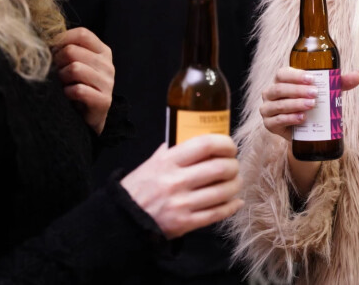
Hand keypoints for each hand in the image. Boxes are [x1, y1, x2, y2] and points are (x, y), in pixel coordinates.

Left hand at [52, 27, 113, 134]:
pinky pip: (78, 90)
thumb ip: (67, 49)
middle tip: (56, 73)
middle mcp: (108, 65)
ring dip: (61, 78)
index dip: (62, 39)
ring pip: (75, 69)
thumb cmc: (77, 86)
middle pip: (73, 51)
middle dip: (57, 62)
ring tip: (62, 85)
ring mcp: (108, 83)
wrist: (88, 117)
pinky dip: (67, 93)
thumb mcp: (75, 63)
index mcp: (103, 52)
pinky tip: (68, 96)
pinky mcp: (104, 101)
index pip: (82, 34)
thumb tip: (44, 37)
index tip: (52, 50)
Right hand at [120, 135, 242, 238]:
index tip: (230, 147)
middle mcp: (176, 181)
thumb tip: (194, 136)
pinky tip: (235, 201)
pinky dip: (231, 206)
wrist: (123, 220)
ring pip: (222, 191)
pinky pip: (217, 213)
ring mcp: (181, 204)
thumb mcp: (152, 163)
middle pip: (220, 168)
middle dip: (233, 166)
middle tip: (234, 166)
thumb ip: (173, 151)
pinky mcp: (185, 223)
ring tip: (234, 182)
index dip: (225, 143)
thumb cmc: (139, 188)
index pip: (205, 145)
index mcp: (168, 161)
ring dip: (235, 185)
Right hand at [259, 67, 358, 141]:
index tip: (312, 79)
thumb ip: (341, 82)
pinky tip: (301, 118)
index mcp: (282, 80)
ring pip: (278, 104)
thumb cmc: (314, 103)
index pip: (283, 73)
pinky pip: (275, 121)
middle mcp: (271, 93)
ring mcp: (268, 109)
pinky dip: (288, 119)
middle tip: (315, 94)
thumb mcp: (327, 92)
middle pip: (279, 88)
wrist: (307, 129)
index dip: (296, 75)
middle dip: (297, 90)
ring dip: (294, 104)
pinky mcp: (270, 125)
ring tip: (311, 106)